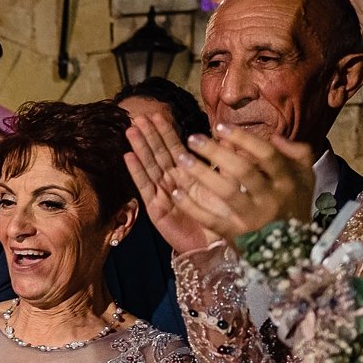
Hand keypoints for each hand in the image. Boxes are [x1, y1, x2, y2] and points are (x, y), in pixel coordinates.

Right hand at [123, 106, 218, 255]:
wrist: (214, 248)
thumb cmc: (222, 219)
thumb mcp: (228, 187)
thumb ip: (227, 165)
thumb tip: (233, 141)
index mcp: (187, 176)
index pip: (174, 149)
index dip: (166, 132)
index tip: (158, 114)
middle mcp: (172, 183)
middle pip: (158, 154)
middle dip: (149, 135)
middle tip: (140, 116)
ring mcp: (162, 195)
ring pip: (149, 166)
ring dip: (140, 148)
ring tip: (131, 130)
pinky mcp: (156, 209)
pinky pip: (145, 187)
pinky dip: (136, 171)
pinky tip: (128, 156)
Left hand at [171, 125, 317, 240]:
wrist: (291, 252)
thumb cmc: (293, 207)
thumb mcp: (305, 179)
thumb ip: (296, 154)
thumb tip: (274, 136)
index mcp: (288, 182)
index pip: (267, 155)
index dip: (244, 138)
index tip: (220, 127)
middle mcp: (271, 199)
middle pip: (243, 170)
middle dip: (216, 152)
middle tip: (193, 138)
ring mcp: (252, 219)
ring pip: (225, 192)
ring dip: (200, 174)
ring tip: (180, 159)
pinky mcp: (236, 235)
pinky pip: (211, 219)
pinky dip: (191, 206)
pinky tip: (175, 192)